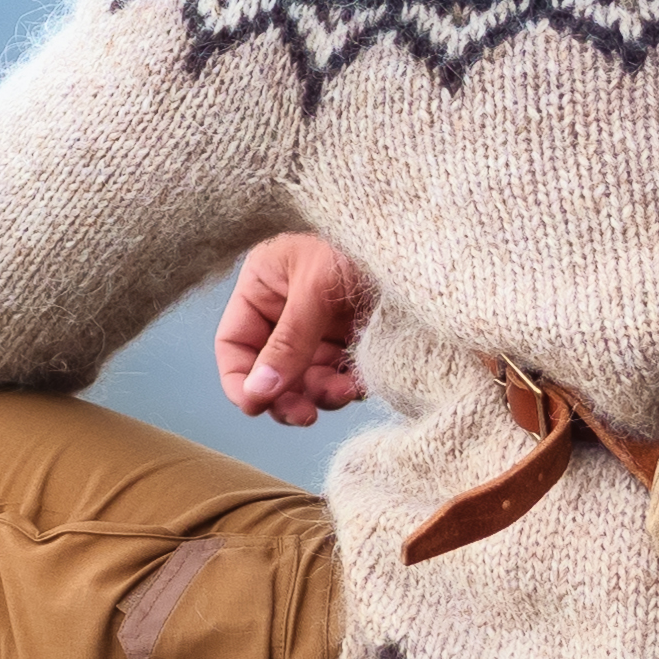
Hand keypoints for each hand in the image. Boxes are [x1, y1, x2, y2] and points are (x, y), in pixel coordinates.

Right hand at [215, 230, 377, 423]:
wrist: (423, 246)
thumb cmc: (363, 243)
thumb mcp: (317, 288)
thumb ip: (287, 342)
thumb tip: (256, 392)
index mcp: (263, 287)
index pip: (235, 343)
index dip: (240, 379)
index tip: (254, 406)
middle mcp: (287, 311)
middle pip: (270, 371)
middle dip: (285, 395)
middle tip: (305, 416)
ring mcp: (322, 328)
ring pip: (307, 380)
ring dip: (322, 394)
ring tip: (346, 390)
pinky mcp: (354, 340)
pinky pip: (340, 377)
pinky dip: (348, 388)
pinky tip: (362, 384)